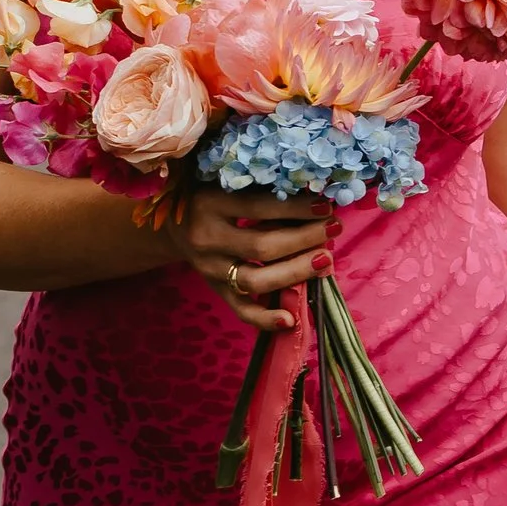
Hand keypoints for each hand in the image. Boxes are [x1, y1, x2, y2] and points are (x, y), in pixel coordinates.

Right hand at [170, 185, 335, 332]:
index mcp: (209, 204)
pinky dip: (264, 319)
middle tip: (333, 228)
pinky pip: (240, 310)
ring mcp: (209, 269)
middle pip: (262, 247)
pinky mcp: (215, 290)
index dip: (295, 209)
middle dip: (304, 239)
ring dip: (296, 272)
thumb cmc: (211, 198)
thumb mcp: (226, 186)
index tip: (326, 206)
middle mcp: (206, 239)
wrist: (173, 226)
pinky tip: (290, 319)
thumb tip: (314, 199)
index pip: (259, 208)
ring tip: (326, 260)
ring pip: (256, 280)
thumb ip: (260, 192)